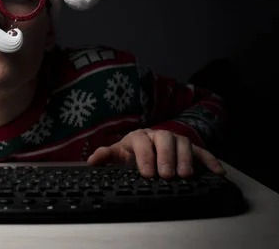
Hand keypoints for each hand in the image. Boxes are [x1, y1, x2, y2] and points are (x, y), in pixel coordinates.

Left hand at [86, 128, 225, 178]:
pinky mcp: (191, 149)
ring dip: (185, 158)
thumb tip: (91, 161)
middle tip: (167, 174)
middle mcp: (158, 135)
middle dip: (166, 157)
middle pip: (165, 140)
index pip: (141, 142)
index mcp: (139, 136)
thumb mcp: (116, 155)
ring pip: (183, 143)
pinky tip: (218, 172)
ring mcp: (176, 140)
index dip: (145, 157)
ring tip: (186, 175)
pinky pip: (201, 152)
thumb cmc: (130, 155)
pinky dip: (210, 160)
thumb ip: (105, 157)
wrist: (144, 152)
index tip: (147, 174)